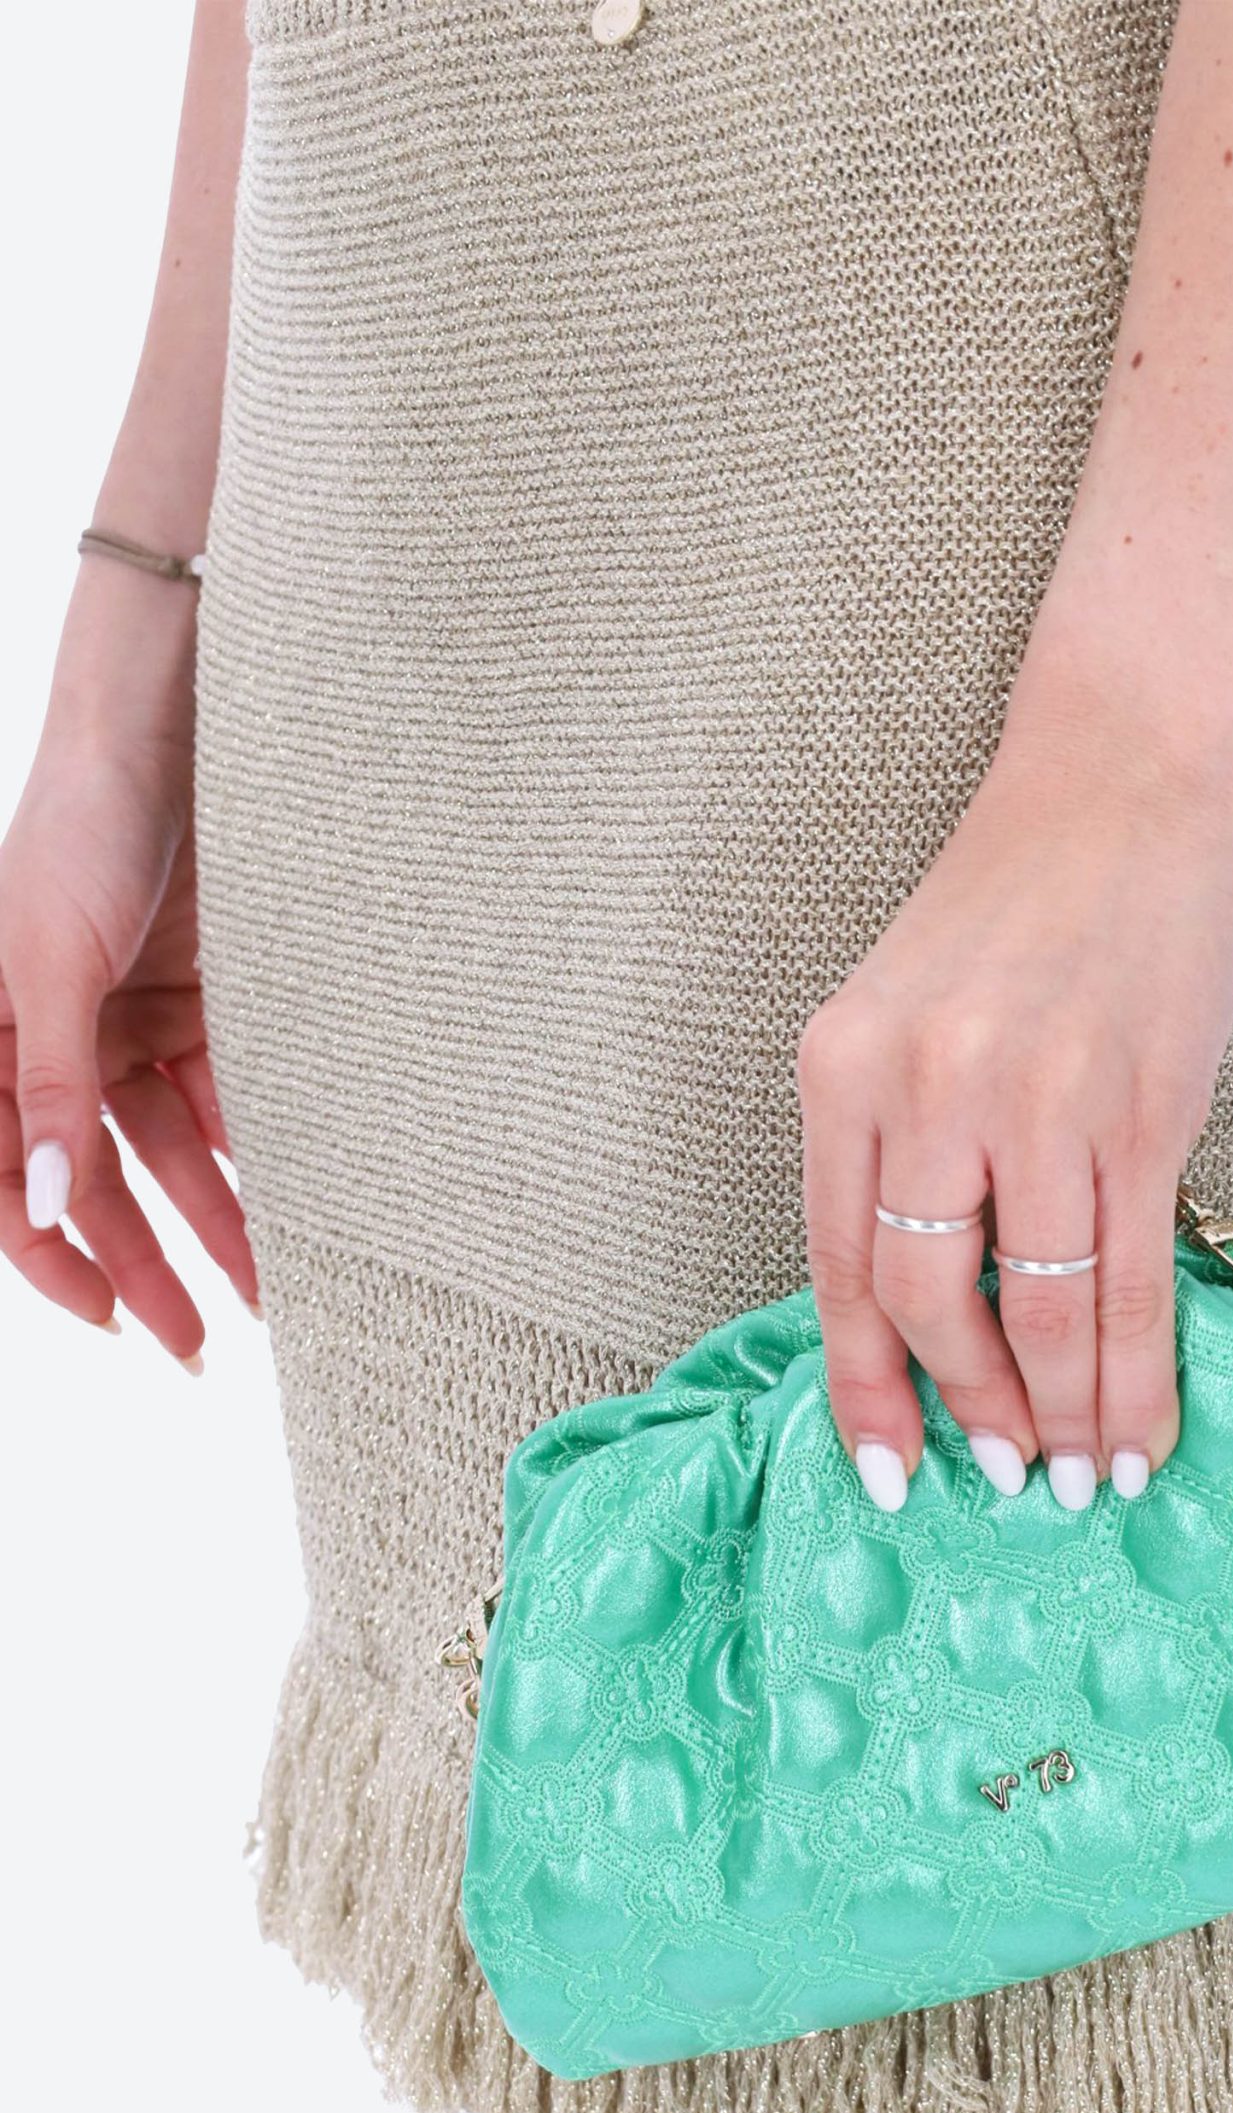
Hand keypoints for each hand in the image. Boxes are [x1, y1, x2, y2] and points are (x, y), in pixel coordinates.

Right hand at [0, 607, 255, 1359]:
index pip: (12, 1181)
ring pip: (166, 1152)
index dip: (58, 1259)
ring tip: (266, 1292)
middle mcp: (51, 1044)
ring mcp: (122, 1024)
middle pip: (95, 1182)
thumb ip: (48, 1084)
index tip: (116, 1324)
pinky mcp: (190, 1000)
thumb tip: (46, 1201)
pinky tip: (288, 1199)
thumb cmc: (82, 827)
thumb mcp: (55, 961)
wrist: (165, 729)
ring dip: (212, 1220)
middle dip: (146, 1265)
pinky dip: (248, 1147)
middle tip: (199, 1345)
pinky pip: (218, 1096)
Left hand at [798, 656, 1232, 1511]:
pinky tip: (1141, 1430)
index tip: (891, 1473)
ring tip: (1081, 1478)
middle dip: (970, 1409)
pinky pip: (1129, 1279)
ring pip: (1034, 1309)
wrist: (1128, 779)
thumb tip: (934, 1312)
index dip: (864, 1388)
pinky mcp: (1142, 1110)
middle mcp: (924, 1088)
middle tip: (1006, 1474)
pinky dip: (1134, 1372)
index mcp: (843, 1067)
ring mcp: (1036, 1101)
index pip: (836, 1266)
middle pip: (925, 1302)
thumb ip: (903, 1147)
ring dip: (1062, 1413)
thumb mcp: (910, 1014)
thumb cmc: (1020, 902)